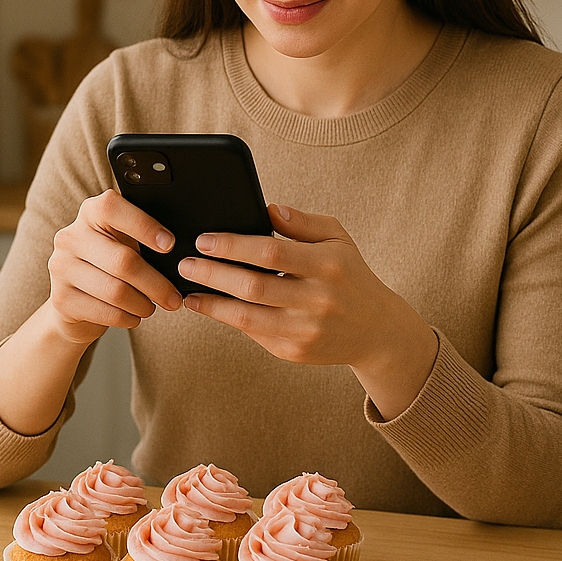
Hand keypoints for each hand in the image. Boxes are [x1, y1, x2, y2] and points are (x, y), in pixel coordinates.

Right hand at [46, 189, 182, 347]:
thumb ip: (144, 237)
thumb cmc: (110, 265)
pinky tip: (134, 316)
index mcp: (90, 213)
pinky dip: (127, 318)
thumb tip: (183, 253)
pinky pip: (105, 312)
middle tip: (175, 298)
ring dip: (143, 304)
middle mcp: (71, 237)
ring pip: (116, 291)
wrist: (74, 301)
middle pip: (122, 260)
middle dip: (156, 283)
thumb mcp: (124, 242)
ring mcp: (61, 267)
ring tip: (153, 307)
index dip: (144, 226)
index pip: (113, 208)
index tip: (170, 245)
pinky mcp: (61, 299)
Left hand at [178, 203, 437, 419]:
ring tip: (187, 290)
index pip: (271, 252)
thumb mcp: (336, 238)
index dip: (233, 245)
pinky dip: (227, 319)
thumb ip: (301, 222)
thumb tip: (264, 207)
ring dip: (212, 303)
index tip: (204, 239)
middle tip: (184, 262)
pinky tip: (209, 306)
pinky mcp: (296, 352)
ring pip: (247, 318)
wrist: (377, 330)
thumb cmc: (349, 274)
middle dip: (213, 273)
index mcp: (328, 265)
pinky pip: (254, 333)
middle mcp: (318, 300)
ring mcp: (307, 330)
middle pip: (254, 286)